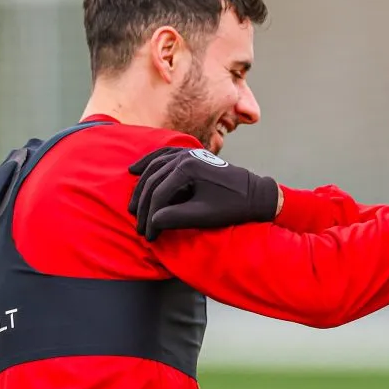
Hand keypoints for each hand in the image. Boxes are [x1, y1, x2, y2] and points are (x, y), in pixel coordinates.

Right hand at [128, 147, 279, 240]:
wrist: (256, 194)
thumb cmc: (233, 207)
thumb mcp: (204, 216)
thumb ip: (176, 218)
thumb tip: (152, 222)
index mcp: (187, 168)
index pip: (159, 195)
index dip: (150, 218)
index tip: (148, 236)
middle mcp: (185, 156)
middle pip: (153, 180)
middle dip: (143, 205)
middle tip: (138, 225)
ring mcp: (188, 153)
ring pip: (154, 167)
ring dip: (141, 186)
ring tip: (132, 206)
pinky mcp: (191, 155)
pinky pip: (163, 156)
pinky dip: (148, 163)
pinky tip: (136, 170)